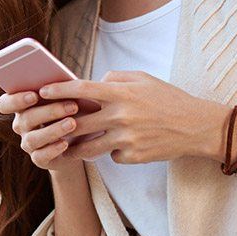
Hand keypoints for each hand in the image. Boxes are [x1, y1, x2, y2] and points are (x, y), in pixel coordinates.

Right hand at [0, 90, 83, 171]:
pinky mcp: (39, 159)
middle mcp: (20, 124)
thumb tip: (59, 80)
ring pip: (32, 139)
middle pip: (25, 119)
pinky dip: (53, 149)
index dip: (16, 100)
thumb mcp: (62, 94)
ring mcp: (28, 143)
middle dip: (50, 111)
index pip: (5, 103)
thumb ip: (55, 86)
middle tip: (72, 106)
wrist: (79, 133)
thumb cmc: (68, 104)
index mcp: (20, 105)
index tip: (34, 95)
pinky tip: (65, 143)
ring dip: (53, 130)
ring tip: (72, 123)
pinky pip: (40, 156)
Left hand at [38, 70, 207, 162]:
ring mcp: (125, 139)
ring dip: (77, 145)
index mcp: (121, 93)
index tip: (42, 91)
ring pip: (89, 147)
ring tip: (69, 144)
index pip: (82, 90)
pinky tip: (119, 144)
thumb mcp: (143, 79)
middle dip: (60, 124)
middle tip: (48, 123)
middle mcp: (120, 116)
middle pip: (78, 123)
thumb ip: (116, 78)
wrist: (194, 126)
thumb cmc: (168, 98)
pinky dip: (110, 151)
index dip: (59, 90)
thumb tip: (97, 81)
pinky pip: (111, 155)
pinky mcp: (132, 157)